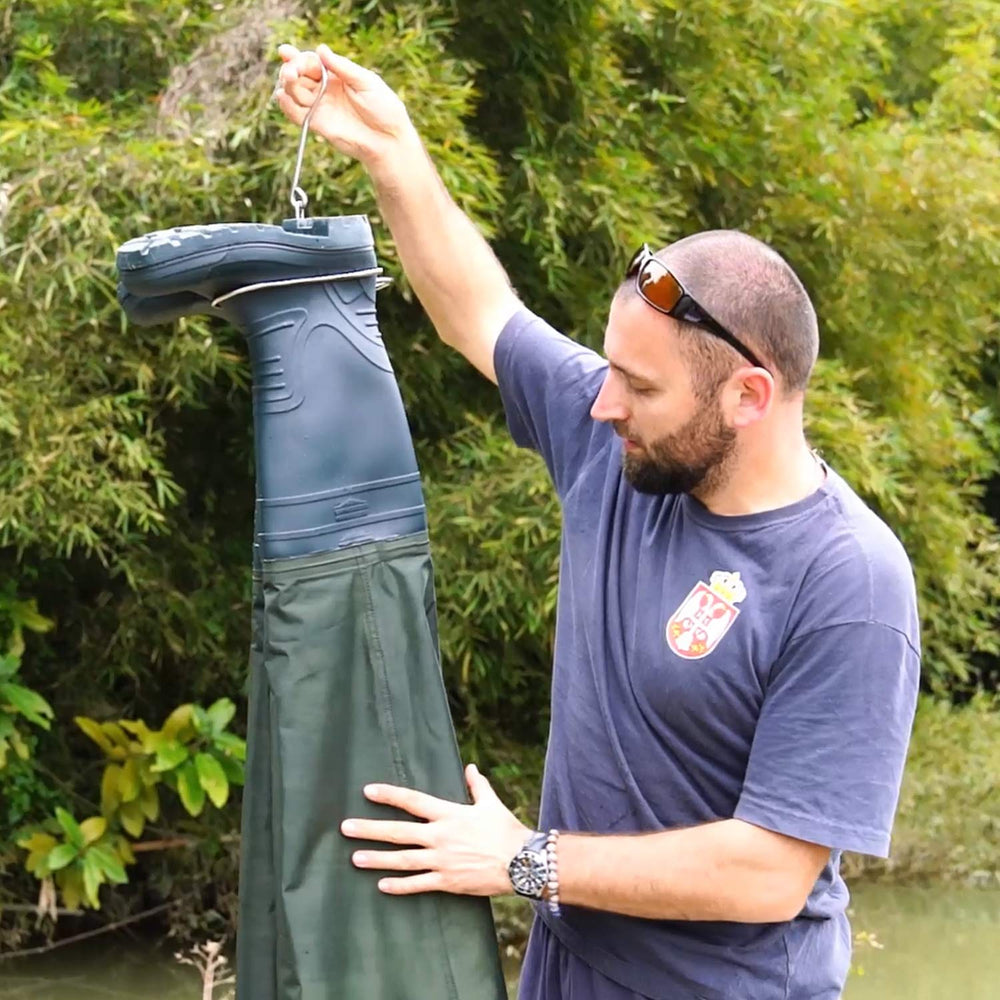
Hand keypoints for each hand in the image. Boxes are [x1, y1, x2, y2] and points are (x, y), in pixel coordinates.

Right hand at [274, 43, 415, 167]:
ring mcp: (320, 107)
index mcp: (337, 75)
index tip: (285, 52)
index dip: (297, 57)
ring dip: (288, 85)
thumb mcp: (366, 82)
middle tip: (290, 72)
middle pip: (299, 75)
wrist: (389, 141)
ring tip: (290, 81)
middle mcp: (325, 89)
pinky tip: (283, 97)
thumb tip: (321, 49)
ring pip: (295, 92)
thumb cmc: (384, 109)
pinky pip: (297, 114)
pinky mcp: (318, 125)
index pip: (311, 62)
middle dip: (290, 70)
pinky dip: (286, 105)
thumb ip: (342, 67)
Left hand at [340, 763, 531, 896]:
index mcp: (449, 814)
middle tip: (346, 828)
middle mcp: (440, 836)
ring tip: (355, 858)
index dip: (389, 795)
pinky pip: (419, 884)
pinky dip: (400, 886)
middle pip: (399, 831)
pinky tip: (382, 885)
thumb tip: (470, 767)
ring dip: (377, 858)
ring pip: (402, 859)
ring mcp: (442, 860)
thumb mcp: (491, 803)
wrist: (522, 861)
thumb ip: (477, 785)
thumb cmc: (506, 830)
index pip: (413, 801)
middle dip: (370, 829)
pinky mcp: (447, 881)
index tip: (367, 791)